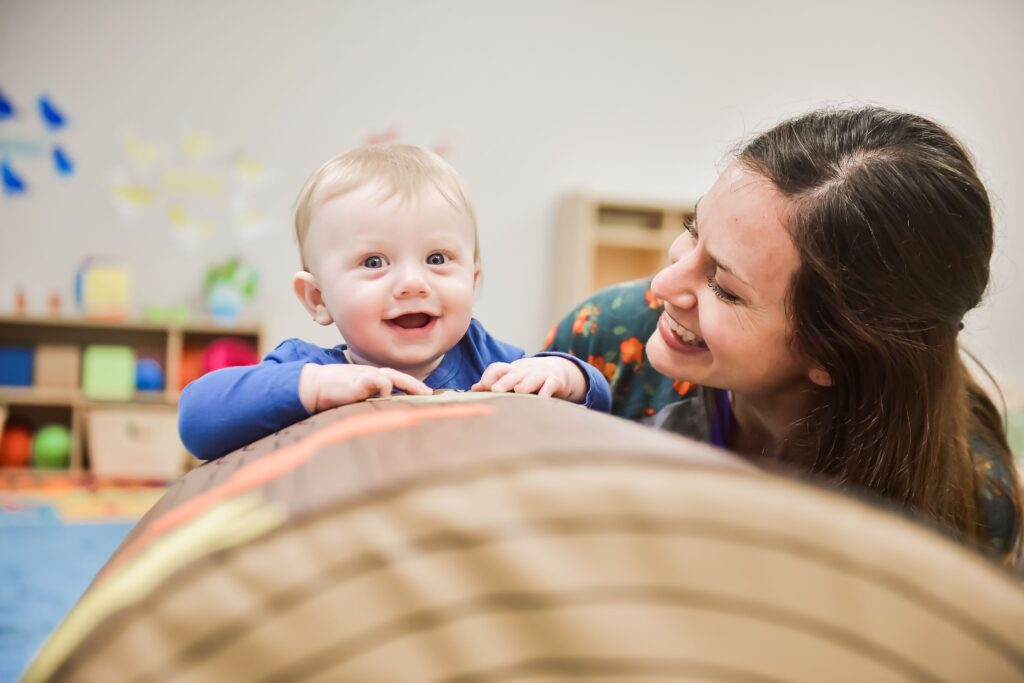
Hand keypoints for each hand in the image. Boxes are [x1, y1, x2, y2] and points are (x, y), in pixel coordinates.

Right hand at [298, 363, 431, 412]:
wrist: (314, 386)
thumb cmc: (335, 392)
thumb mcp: (356, 396)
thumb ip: (370, 399)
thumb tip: (385, 413)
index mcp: (372, 378)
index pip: (396, 379)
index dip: (412, 386)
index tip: (426, 394)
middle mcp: (372, 374)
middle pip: (399, 376)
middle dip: (416, 385)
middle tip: (430, 394)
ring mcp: (366, 375)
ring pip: (393, 376)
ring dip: (408, 384)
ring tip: (422, 393)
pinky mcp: (360, 380)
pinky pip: (379, 380)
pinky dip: (386, 387)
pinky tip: (388, 395)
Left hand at [471, 357, 586, 402]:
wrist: (558, 369)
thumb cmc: (528, 377)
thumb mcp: (512, 377)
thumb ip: (493, 382)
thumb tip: (474, 389)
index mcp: (511, 370)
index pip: (497, 368)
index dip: (489, 376)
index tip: (483, 387)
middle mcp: (525, 371)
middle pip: (513, 374)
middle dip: (504, 381)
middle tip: (495, 390)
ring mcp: (540, 375)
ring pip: (532, 378)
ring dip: (526, 384)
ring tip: (519, 390)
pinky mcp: (555, 380)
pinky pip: (550, 385)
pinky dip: (547, 391)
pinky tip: (543, 398)